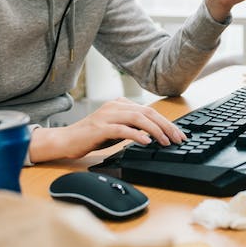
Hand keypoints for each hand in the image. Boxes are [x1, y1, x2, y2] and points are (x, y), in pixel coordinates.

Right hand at [27, 97, 186, 162]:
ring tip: (165, 141)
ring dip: (155, 130)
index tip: (178, 134)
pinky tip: (147, 142)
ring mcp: (107, 115)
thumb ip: (133, 127)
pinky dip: (137, 135)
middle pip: (147, 112)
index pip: (149, 110)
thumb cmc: (92, 136)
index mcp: (120, 104)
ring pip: (138, 118)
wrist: (66, 140)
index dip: (166, 122)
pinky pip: (122, 129)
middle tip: (178, 138)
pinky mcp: (100, 127)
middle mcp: (115, 106)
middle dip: (166, 126)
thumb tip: (155, 133)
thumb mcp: (117, 129)